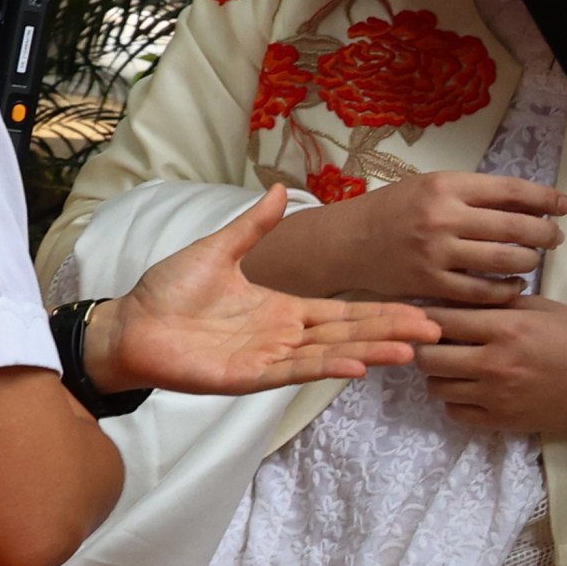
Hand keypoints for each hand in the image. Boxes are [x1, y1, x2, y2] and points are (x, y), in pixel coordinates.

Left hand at [97, 189, 435, 396]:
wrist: (130, 323)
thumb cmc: (168, 291)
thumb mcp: (218, 249)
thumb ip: (254, 226)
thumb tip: (279, 189)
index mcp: (282, 308)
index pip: (343, 311)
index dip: (381, 310)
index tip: (420, 308)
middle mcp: (284, 335)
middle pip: (349, 332)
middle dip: (392, 330)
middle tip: (436, 328)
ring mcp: (269, 358)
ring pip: (332, 354)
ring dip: (371, 351)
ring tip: (411, 349)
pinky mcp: (249, 376)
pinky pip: (295, 371)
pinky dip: (327, 366)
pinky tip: (358, 364)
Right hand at [240, 170, 566, 305]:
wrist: (349, 241)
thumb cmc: (397, 209)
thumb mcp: (433, 186)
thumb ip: (476, 193)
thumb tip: (532, 202)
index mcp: (447, 185)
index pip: (512, 190)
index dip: (547, 198)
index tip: (566, 205)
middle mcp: (443, 217)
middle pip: (515, 227)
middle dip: (545, 233)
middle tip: (556, 237)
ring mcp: (437, 253)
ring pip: (504, 260)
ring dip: (529, 260)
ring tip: (533, 258)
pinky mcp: (431, 285)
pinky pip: (483, 293)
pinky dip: (507, 289)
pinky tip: (515, 284)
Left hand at [412, 292, 566, 467]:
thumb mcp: (542, 308)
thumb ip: (498, 304)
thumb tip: (457, 298)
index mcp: (506, 328)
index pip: (440, 320)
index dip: (427, 315)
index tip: (428, 314)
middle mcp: (495, 364)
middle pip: (428, 358)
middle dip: (426, 347)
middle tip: (437, 342)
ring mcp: (497, 397)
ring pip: (436, 387)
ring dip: (440, 375)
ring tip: (456, 365)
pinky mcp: (502, 422)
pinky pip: (456, 413)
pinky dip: (456, 400)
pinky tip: (471, 389)